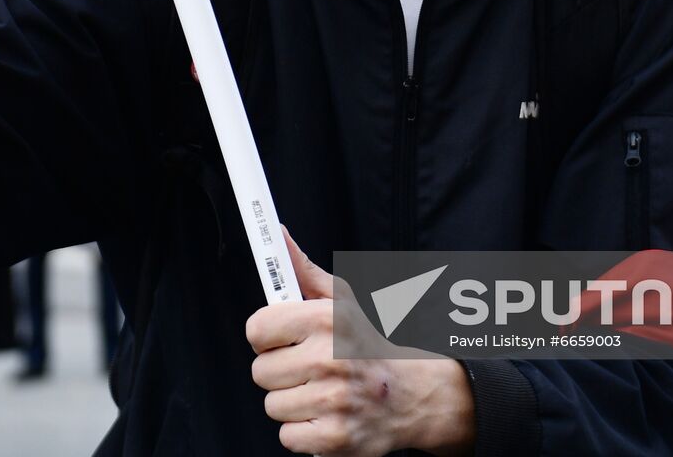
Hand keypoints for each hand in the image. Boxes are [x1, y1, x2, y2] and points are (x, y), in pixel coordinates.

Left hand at [246, 229, 473, 456]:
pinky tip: (325, 415)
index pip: (257, 328)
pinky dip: (302, 431)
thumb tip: (277, 235)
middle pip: (260, 372)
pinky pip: (287, 436)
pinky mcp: (334, 438)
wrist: (414, 394)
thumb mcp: (341, 302)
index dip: (267, 336)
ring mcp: (333, 401)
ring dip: (292, 402)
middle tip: (308, 367)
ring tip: (320, 391)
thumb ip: (303, 271)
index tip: (283, 339)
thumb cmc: (368, 345)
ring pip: (272, 406)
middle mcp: (329, 358)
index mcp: (327, 320)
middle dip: (280, 371)